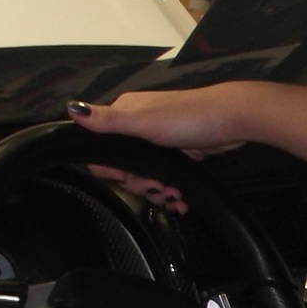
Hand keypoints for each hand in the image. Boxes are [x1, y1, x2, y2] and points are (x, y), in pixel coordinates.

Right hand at [68, 86, 262, 215]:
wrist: (235, 120)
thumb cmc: (192, 116)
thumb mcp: (144, 122)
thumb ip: (108, 121)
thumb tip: (72, 109)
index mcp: (126, 114)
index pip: (103, 151)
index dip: (114, 171)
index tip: (129, 177)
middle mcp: (139, 126)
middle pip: (124, 169)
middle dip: (140, 184)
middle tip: (157, 188)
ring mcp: (158, 141)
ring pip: (145, 176)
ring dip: (157, 192)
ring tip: (173, 195)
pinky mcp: (176, 153)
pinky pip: (164, 178)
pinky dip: (170, 191)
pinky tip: (179, 198)